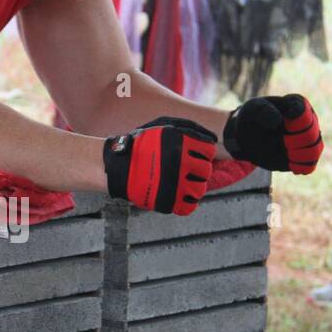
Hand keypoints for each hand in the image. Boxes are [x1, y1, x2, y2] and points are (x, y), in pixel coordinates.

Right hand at [103, 116, 217, 214]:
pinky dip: (185, 202)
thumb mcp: (164, 125)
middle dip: (197, 170)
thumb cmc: (142, 144)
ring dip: (193, 186)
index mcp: (181, 144)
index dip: (202, 152)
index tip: (192, 154)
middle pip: (206, 171)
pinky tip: (177, 195)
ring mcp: (175, 185)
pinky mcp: (168, 203)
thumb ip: (190, 128)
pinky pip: (189, 206)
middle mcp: (181, 163)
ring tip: (180, 183)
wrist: (117, 166)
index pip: (209, 150)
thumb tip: (214, 139)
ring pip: (200, 189)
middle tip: (184, 170)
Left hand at [222, 93, 323, 173]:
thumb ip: (263, 110)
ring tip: (286, 152)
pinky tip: (289, 164)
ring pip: (315, 149)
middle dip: (295, 140)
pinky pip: (309, 164)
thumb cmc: (252, 118)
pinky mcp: (301, 156)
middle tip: (281, 140)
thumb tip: (277, 120)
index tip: (282, 120)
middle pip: (312, 134)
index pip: (304, 112)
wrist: (247, 136)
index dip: (294, 120)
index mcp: (296, 104)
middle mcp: (307, 121)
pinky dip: (300, 166)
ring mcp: (306, 139)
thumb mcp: (252, 109)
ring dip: (299, 154)